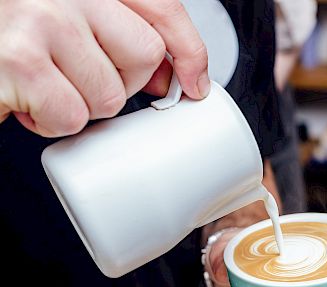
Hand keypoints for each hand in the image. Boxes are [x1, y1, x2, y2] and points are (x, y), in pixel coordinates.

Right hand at [0, 0, 208, 136]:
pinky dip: (50, 122)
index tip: (194, 81)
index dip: (188, 49)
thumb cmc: (9, 35)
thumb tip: (170, 74)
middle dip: (119, 82)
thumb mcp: (67, 19)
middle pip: (143, 56)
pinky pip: (72, 116)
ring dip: (80, 103)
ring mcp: (41, 17)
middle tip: (79, 75)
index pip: (161, 8)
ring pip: (109, 94)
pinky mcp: (21, 61)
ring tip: (45, 85)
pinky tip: (27, 101)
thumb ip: (118, 34)